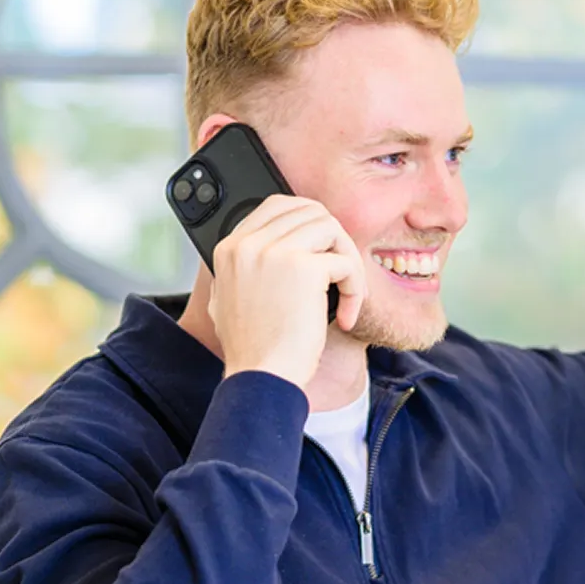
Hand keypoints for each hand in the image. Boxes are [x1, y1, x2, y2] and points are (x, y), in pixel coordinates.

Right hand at [209, 195, 366, 390]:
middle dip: (334, 240)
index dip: (309, 221)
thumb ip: (245, 267)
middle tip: (340, 272)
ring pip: (332, 229)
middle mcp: (249, 243)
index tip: (322, 248)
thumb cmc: (252, 349)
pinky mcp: (305, 268)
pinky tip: (346, 316)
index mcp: (230, 247)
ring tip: (346, 294)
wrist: (260, 378)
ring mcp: (276, 252)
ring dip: (347, 260)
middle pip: (310, 211)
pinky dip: (355, 289)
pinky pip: (346, 263)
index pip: (277, 204)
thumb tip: (274, 245)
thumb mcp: (229, 298)